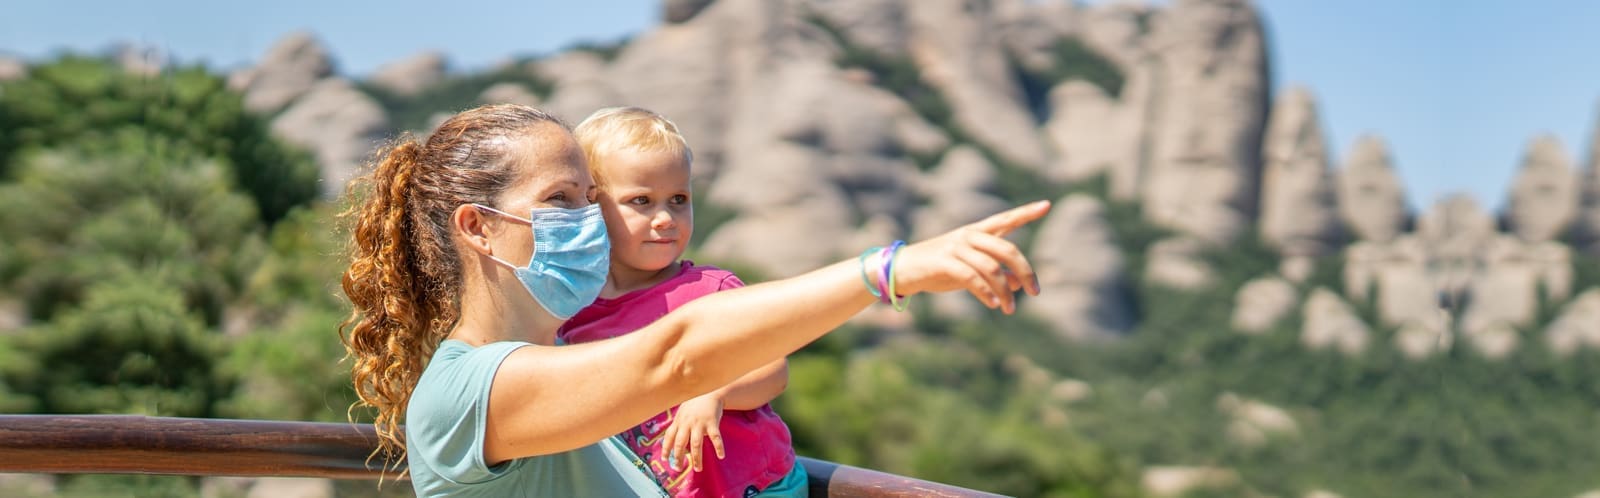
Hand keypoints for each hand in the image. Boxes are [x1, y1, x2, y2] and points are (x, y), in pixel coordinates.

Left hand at [660, 393, 725, 471]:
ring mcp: (700, 423)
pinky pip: (715, 437)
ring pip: (696, 444)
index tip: (665, 459)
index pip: (669, 436)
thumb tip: (671, 441)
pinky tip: (721, 456)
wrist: (710, 391)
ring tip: (698, 469)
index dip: (665, 448)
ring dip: (697, 458)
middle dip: (678, 457)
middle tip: (678, 468)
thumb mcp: (682, 412)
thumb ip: (678, 425)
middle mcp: (687, 423)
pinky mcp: (712, 422)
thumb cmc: (695, 404)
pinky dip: (718, 447)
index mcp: (679, 421)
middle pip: (681, 443)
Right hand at [890, 200, 1049, 313]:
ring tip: (1010, 309)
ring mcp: (955, 247)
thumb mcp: (970, 269)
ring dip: (1005, 291)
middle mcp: (968, 235)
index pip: (1005, 219)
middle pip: (1007, 249)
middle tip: (1036, 292)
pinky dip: (986, 293)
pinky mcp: (944, 261)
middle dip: (1025, 270)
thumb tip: (1021, 284)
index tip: (1046, 204)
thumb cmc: (938, 269)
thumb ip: (996, 273)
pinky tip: (994, 305)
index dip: (1026, 213)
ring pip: (992, 268)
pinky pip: (972, 277)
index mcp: (976, 232)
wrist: (902, 270)